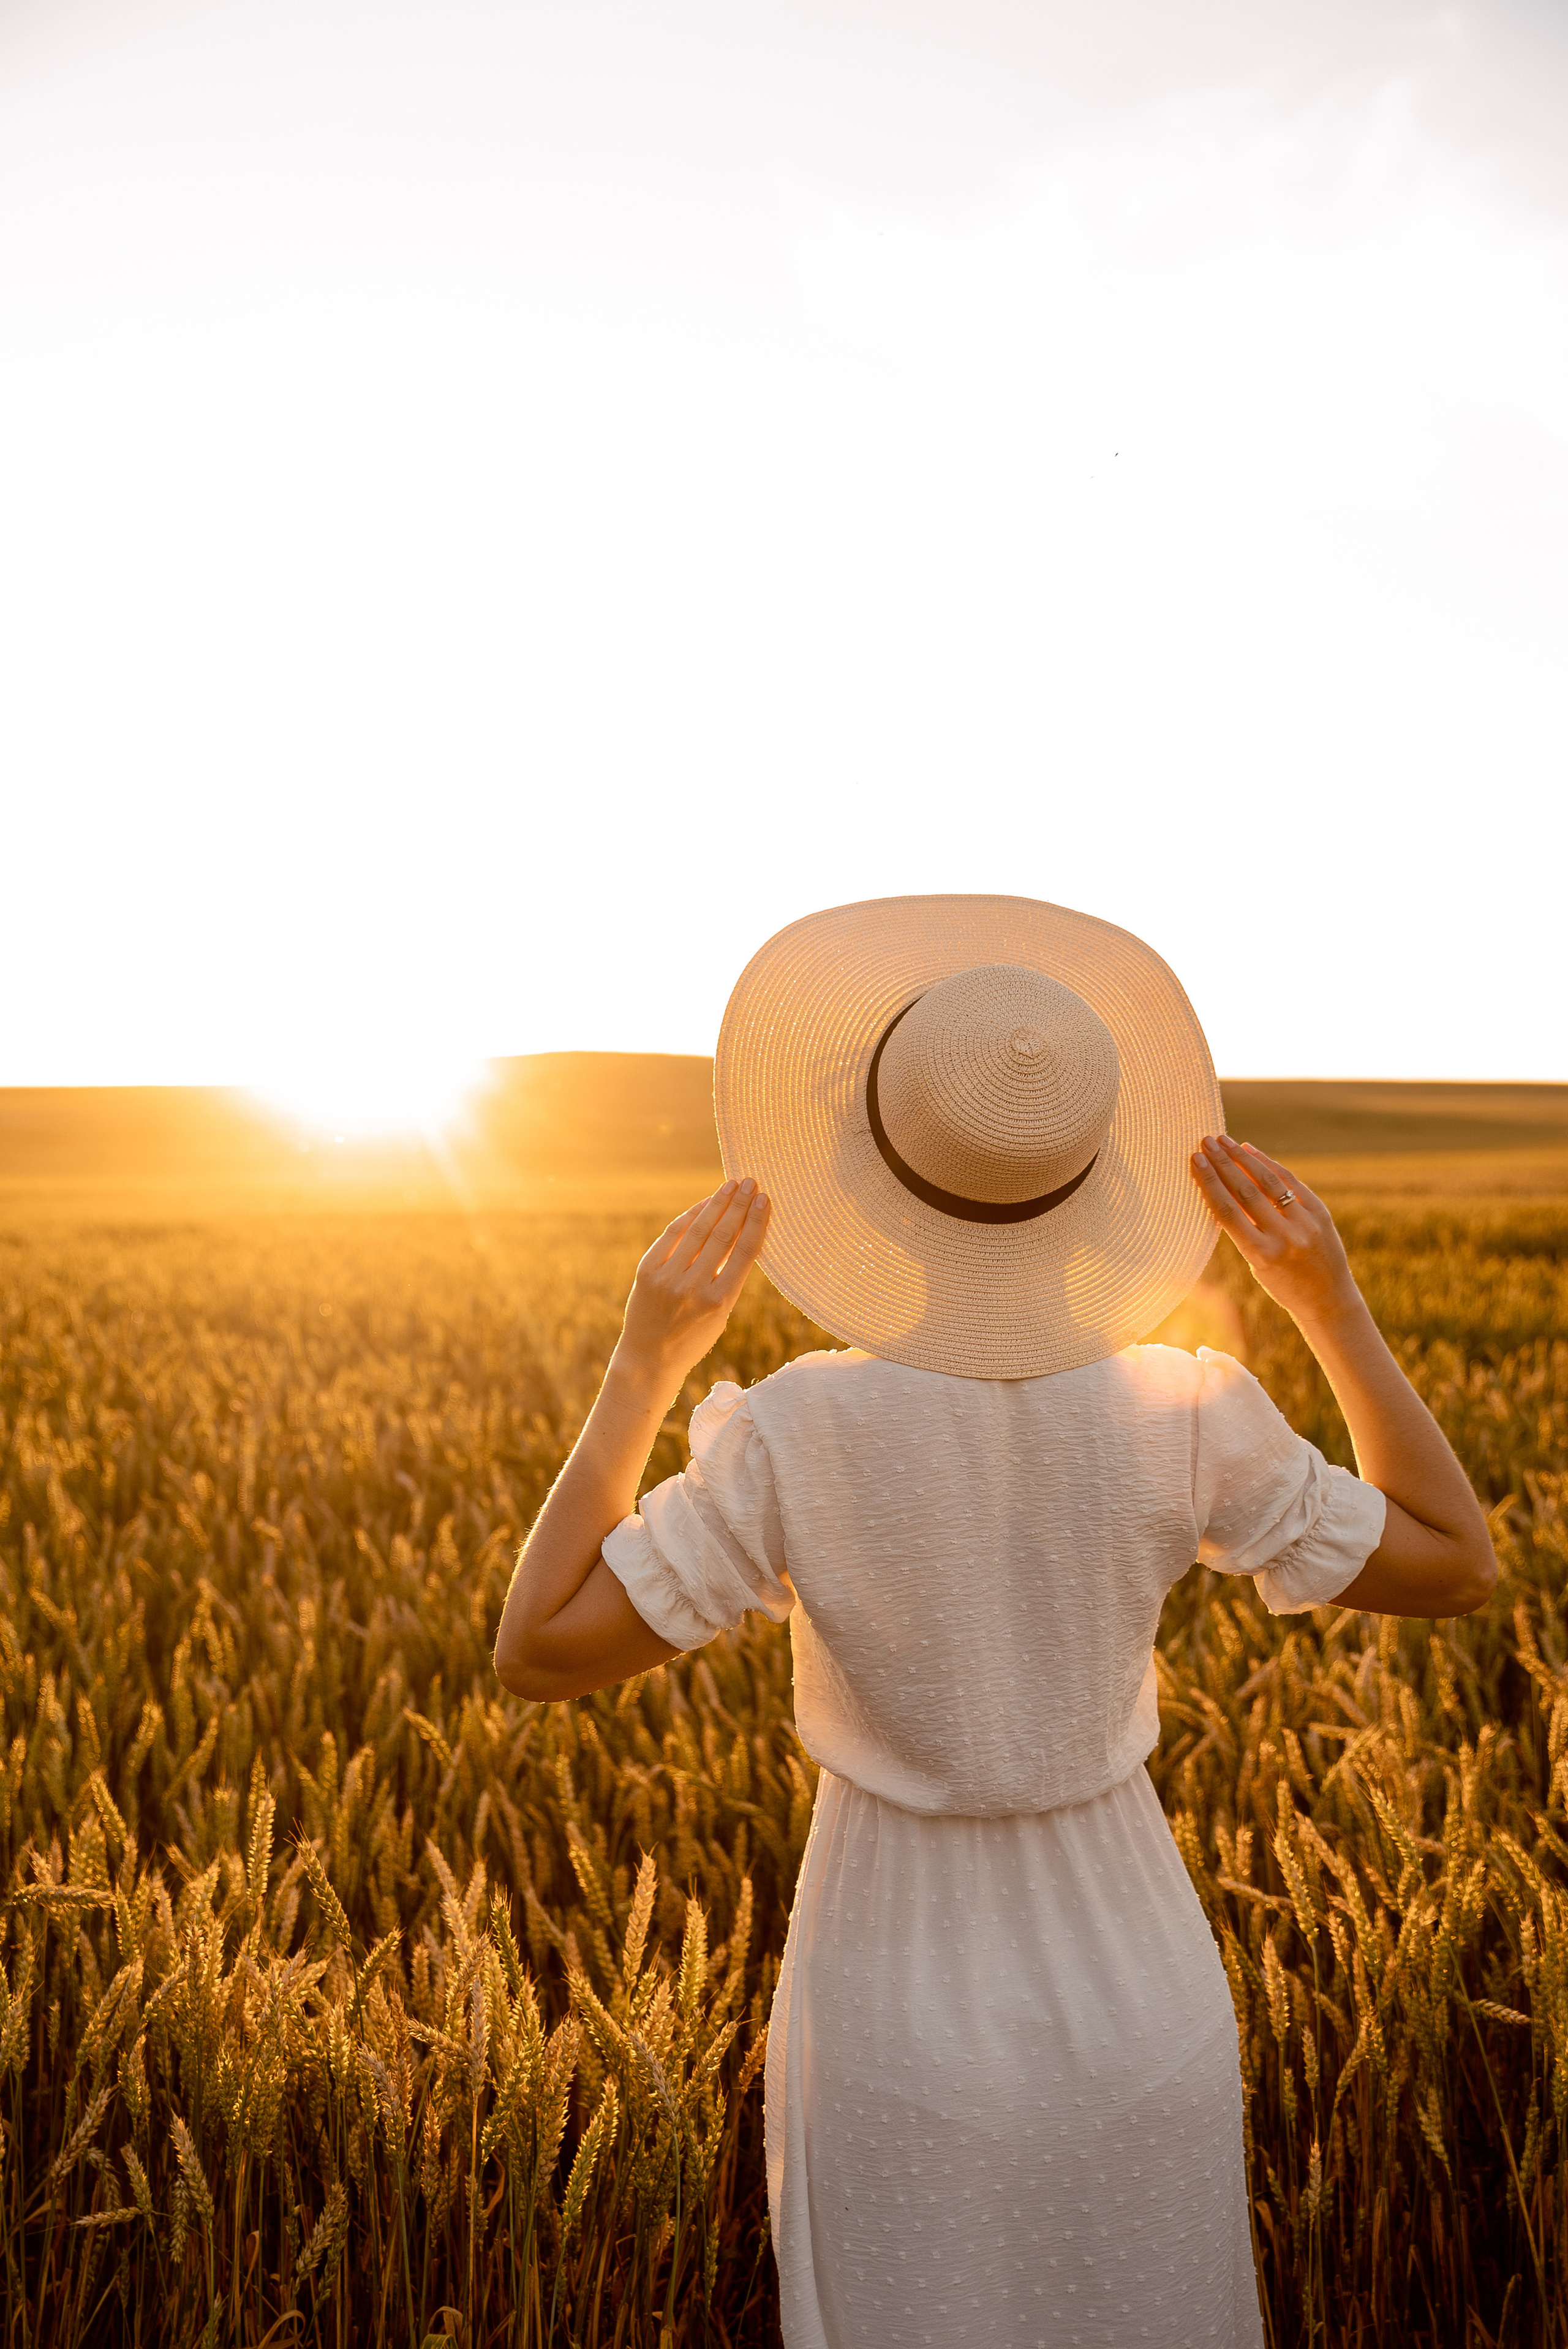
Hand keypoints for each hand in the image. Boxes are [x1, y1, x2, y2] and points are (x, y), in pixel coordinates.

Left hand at [614, 1179, 771, 1388]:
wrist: (649, 1358)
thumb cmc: (693, 1337)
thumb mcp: (721, 1315)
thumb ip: (729, 1278)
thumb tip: (741, 1232)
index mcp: (720, 1301)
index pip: (744, 1252)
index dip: (756, 1222)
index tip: (765, 1200)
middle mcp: (694, 1287)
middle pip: (723, 1235)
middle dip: (739, 1205)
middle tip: (751, 1182)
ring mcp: (668, 1277)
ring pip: (698, 1230)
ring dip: (717, 1203)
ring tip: (732, 1185)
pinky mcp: (647, 1270)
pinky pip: (673, 1234)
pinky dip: (690, 1216)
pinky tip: (705, 1203)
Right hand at [1190, 1135, 1357, 1331]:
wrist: (1327, 1299)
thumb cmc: (1283, 1284)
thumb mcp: (1257, 1263)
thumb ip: (1243, 1230)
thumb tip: (1221, 1189)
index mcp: (1261, 1254)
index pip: (1228, 1212)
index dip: (1209, 1183)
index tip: (1196, 1161)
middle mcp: (1283, 1237)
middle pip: (1245, 1192)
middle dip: (1223, 1164)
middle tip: (1205, 1142)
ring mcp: (1304, 1224)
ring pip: (1269, 1183)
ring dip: (1243, 1158)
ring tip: (1224, 1141)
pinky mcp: (1320, 1213)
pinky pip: (1291, 1183)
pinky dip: (1270, 1165)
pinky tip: (1251, 1151)